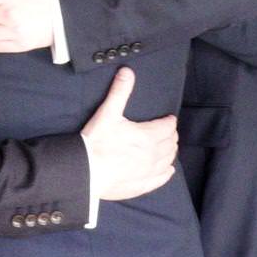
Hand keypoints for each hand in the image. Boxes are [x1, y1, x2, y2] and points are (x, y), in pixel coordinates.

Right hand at [81, 68, 177, 200]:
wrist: (86, 171)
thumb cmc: (97, 141)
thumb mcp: (107, 113)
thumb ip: (120, 91)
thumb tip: (127, 71)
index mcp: (147, 136)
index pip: (167, 127)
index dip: (169, 121)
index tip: (168, 118)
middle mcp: (153, 154)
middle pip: (170, 143)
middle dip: (171, 135)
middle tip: (167, 131)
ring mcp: (149, 171)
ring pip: (168, 160)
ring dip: (170, 152)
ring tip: (168, 147)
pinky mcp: (142, 185)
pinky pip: (161, 178)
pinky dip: (167, 172)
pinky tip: (168, 170)